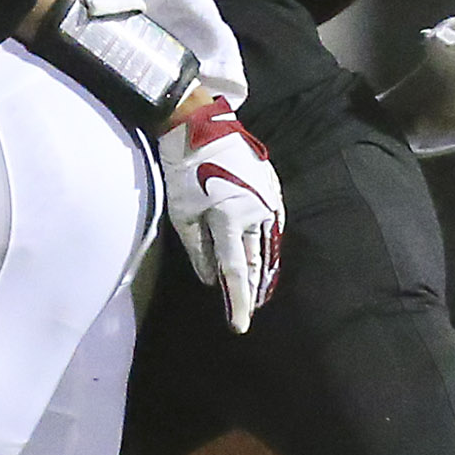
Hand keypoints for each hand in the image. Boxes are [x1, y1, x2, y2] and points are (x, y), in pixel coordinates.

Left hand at [158, 95, 283, 331]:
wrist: (204, 128)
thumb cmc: (186, 171)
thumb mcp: (182, 214)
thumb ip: (197, 250)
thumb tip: (209, 279)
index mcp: (231, 221)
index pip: (236, 271)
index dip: (237, 301)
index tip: (240, 326)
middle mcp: (256, 214)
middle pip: (256, 261)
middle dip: (253, 289)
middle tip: (250, 310)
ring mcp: (267, 201)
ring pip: (268, 245)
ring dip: (264, 270)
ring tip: (260, 291)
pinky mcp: (272, 190)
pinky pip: (271, 225)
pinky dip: (267, 244)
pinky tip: (265, 255)